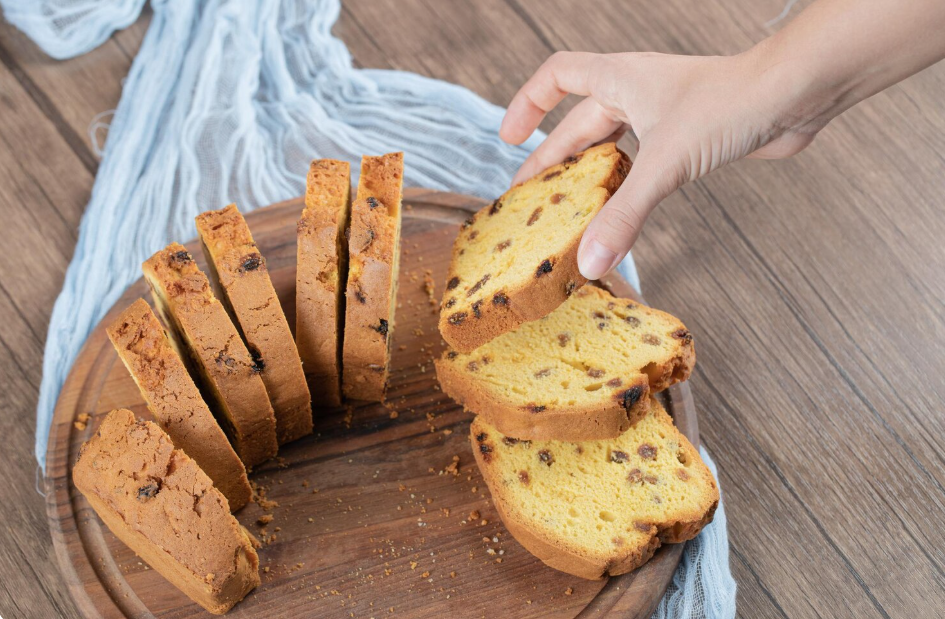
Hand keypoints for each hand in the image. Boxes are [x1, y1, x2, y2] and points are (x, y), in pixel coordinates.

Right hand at [500, 49, 825, 279]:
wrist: (796, 95)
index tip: (509, 137)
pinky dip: (625, 187)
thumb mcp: (666, 162)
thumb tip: (589, 262)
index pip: (557, 76)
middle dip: (552, 163)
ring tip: (567, 213)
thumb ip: (624, 215)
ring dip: (589, 177)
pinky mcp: (688, 138)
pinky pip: (642, 163)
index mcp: (619, 78)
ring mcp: (663, 115)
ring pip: (611, 147)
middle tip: (530, 201)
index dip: (528, 103)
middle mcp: (636, 92)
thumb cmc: (732, 103)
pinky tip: (620, 210)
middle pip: (579, 126)